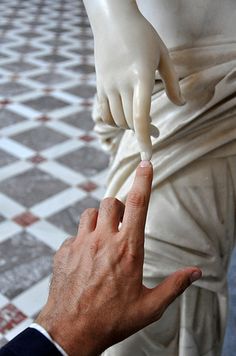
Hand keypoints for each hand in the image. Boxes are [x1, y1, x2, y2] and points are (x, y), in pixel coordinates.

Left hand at [36, 161, 200, 355]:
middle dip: (118, 207)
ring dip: (99, 220)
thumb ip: (174, 286)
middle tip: (121, 224)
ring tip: (103, 239)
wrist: (71, 332)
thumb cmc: (112, 319)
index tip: (146, 164)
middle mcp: (103, 240)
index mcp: (128, 248)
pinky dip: (81, 240)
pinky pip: (73, 235)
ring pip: (89, 213)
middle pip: (110, 202)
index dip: (143, 180)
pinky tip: (85, 259)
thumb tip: (195, 273)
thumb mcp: (149, 306)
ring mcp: (80, 244)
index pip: (138, 203)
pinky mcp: (64, 251)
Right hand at [93, 2, 183, 159]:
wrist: (112, 21)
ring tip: (141, 122)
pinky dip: (115, 121)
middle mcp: (121, 84)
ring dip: (130, 127)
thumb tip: (180, 105)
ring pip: (117, 120)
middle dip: (143, 132)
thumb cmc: (143, 36)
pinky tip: (124, 117)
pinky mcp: (99, 86)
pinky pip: (105, 113)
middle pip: (129, 122)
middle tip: (156, 131)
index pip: (140, 117)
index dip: (145, 139)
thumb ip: (172, 84)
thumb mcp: (163, 56)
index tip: (149, 156)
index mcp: (141, 76)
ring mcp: (107, 85)